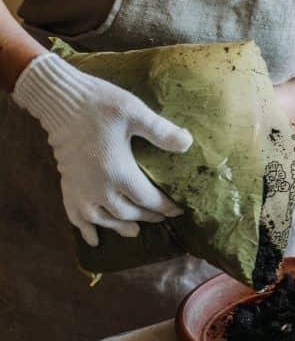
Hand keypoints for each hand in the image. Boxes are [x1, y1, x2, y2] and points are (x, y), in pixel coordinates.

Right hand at [12, 53, 192, 245]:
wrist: (60, 101)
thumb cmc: (99, 105)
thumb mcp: (135, 112)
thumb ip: (161, 131)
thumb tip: (188, 143)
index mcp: (118, 172)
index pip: (148, 199)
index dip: (165, 207)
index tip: (179, 210)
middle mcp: (98, 187)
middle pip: (127, 212)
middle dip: (147, 216)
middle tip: (161, 218)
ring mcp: (80, 189)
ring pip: (103, 219)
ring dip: (120, 227)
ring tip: (135, 232)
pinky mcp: (67, 184)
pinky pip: (75, 215)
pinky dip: (85, 228)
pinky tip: (93, 239)